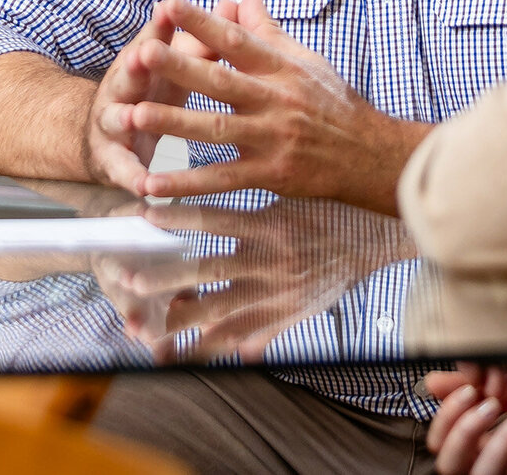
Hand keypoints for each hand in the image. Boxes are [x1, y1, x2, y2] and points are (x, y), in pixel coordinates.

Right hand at [84, 0, 236, 194]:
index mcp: (143, 58)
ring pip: (118, 117)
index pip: (154, 36)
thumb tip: (236, 1)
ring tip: (134, 117)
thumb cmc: (154, 86)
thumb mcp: (178, 60)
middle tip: (143, 55)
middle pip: (130, 72)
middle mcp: (124, 85)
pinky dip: (131, 175)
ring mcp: (114, 122)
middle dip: (137, 63)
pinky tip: (144, 184)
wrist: (106, 132)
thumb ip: (205, 34)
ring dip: (126, 117)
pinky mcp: (113, 158)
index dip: (161, 23)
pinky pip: (123, 168)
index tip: (169, 6)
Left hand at [117, 197, 417, 361]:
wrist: (376, 239)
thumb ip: (258, 180)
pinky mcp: (286, 317)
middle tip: (130, 279)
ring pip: (220, 310)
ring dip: (180, 318)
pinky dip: (215, 347)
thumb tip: (223, 154)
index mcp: (272, 224)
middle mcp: (271, 261)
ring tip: (144, 326)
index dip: (178, 217)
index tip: (145, 215)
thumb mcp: (296, 188)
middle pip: (208, 269)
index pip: (215, 218)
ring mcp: (277, 293)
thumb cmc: (334, 205)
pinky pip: (245, 337)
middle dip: (166, 276)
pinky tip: (187, 353)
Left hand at [124, 0, 430, 208]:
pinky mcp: (271, 173)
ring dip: (175, 123)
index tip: (169, 4)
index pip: (237, 38)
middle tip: (143, 53)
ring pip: (217, 129)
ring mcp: (273, 138)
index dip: (202, 21)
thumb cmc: (332, 101)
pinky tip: (154, 183)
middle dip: (180, 67)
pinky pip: (224, 179)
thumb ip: (267, 27)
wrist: (368, 153)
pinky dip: (188, 183)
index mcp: (281, 67)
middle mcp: (276, 99)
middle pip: (221, 81)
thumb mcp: (304, 58)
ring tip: (135, 115)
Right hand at [425, 366, 506, 474]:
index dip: (447, 419)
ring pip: (488, 473)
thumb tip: (431, 380)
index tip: (470, 390)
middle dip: (467, 431)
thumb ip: (469, 383)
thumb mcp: (504, 387)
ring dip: (506, 436)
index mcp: (470, 445)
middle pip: (452, 466)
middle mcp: (482, 465)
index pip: (439, 444)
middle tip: (493, 403)